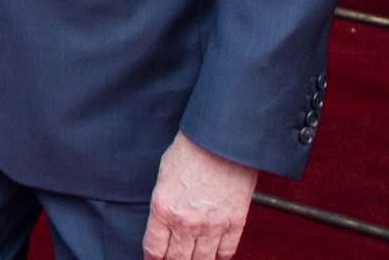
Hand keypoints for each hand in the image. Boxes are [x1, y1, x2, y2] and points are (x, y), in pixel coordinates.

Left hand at [142, 132, 258, 258]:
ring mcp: (212, 225)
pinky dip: (219, 256)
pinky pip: (226, 251)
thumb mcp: (164, 176)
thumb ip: (164, 204)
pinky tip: (215, 254)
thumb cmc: (191, 150)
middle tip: (173, 259)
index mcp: (163, 209)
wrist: (222, 140)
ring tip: (193, 257)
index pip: (154, 249)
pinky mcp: (235, 223)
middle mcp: (186, 222)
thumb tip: (165, 223)